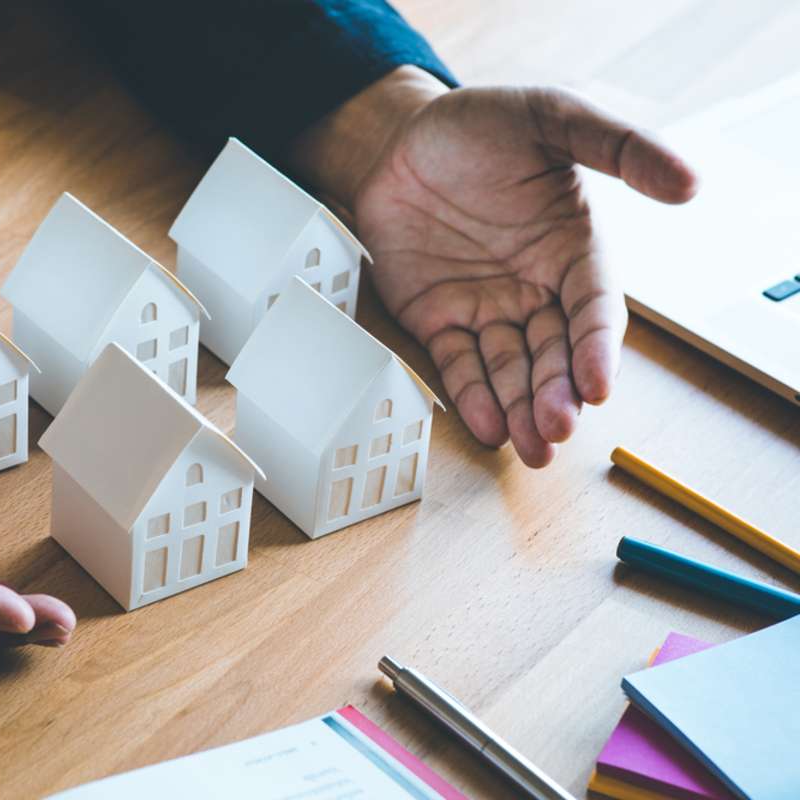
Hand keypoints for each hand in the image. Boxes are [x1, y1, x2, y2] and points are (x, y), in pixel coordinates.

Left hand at [293, 71, 697, 466]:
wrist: (399, 137)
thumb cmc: (481, 124)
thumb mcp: (554, 117)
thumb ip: (619, 146)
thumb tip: (689, 184)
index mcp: (574, 249)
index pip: (595, 310)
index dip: (598, 349)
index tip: (598, 386)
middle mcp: (535, 287)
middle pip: (555, 353)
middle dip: (558, 393)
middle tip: (556, 429)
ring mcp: (487, 307)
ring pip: (511, 370)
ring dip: (522, 409)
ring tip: (531, 447)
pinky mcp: (438, 319)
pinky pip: (459, 365)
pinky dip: (472, 397)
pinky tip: (488, 427)